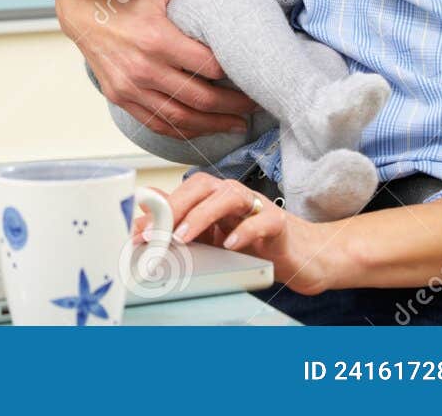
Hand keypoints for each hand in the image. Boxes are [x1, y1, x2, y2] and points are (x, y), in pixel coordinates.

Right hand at [53, 0, 255, 138]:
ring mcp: (130, 87)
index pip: (208, 65)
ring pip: (181, 118)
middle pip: (201, 97)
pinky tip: (203, 128)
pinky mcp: (120, 97)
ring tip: (237, 124)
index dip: (235, 72)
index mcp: (156, 39)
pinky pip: (157, 123)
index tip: (253, 72)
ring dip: (213, 124)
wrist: (77, 10)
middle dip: (233, 104)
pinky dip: (183, 130)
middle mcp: (143, 68)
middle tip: (257, 104)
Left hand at [139, 172, 340, 294]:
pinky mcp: (279, 224)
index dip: (161, 207)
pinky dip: (245, 231)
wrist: (300, 256)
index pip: (184, 190)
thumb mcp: (212, 238)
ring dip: (202, 215)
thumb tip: (141, 221)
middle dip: (176, 206)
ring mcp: (257, 206)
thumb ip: (180, 226)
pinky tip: (231, 244)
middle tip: (158, 232)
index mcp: (215, 197)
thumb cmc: (255, 243)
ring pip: (228, 196)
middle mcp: (234, 195)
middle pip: (202, 185)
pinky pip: (261, 221)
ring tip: (184, 236)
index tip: (141, 231)